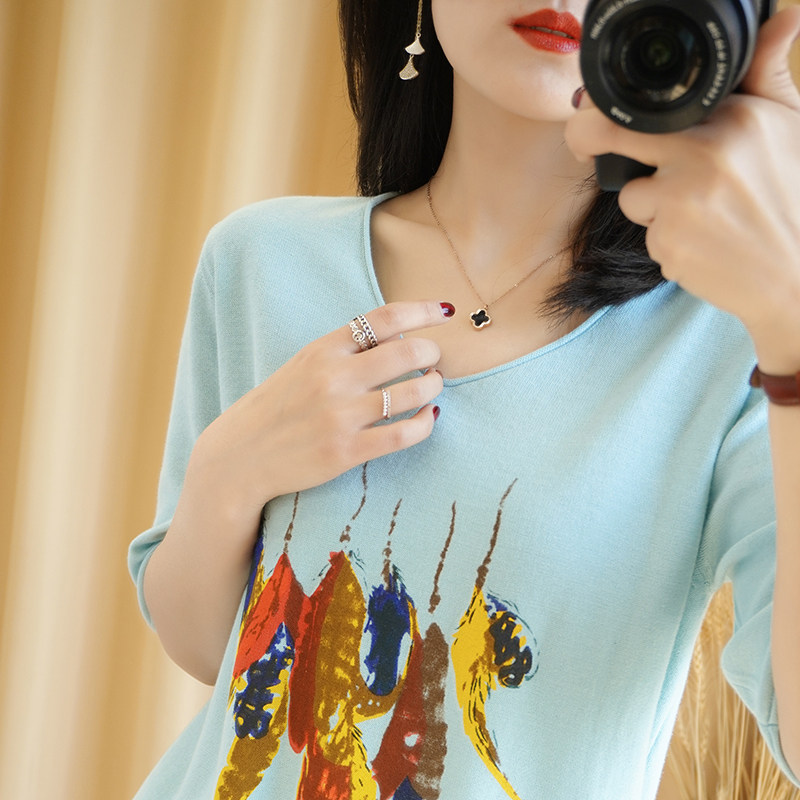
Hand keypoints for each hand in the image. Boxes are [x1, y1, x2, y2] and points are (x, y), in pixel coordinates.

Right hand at [189, 300, 450, 517]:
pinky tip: (429, 417)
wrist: (240, 457)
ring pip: (414, 391)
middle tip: (434, 361)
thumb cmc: (277, 407)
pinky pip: (405, 434)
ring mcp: (341, 416)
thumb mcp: (303, 364)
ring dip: (433, 386)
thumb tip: (401, 334)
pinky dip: (427, 422)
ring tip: (432, 387)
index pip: (384, 318)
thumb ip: (345, 349)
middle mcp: (333, 378)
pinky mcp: (347, 452)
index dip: (423, 310)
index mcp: (322, 349)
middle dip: (433, 353)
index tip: (445, 312)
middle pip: (408, 351)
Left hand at [565, 7, 799, 371]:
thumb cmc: (792, 198)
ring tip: (701, 213)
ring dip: (652, 206)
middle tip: (585, 145)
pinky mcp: (666, 243)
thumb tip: (783, 15)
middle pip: (609, 135)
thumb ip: (766, 74)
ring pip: (630, 195)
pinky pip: (647, 234)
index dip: (609, 107)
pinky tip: (704, 242)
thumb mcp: (789, 127)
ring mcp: (680, 201)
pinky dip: (667, 240)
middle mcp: (702, 153)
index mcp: (731, 117)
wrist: (797, 275)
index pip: (649, 102)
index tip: (595, 112)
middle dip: (587, 139)